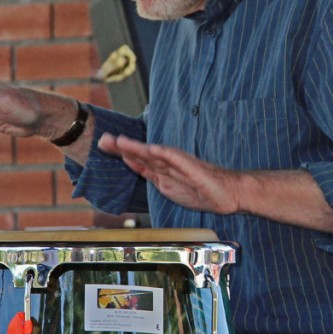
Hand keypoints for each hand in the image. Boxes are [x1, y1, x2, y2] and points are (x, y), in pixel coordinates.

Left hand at [99, 134, 239, 214]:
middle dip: (122, 147)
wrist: (229, 193)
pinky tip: (154, 149)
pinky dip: (165, 154)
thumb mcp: (171, 187)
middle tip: (104, 140)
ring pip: (156, 155)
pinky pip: (178, 161)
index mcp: (163, 170)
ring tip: (121, 142)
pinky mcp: (194, 169)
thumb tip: (136, 165)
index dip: (122, 152)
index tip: (104, 144)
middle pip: (142, 155)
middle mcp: (169, 165)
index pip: (139, 160)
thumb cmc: (202, 190)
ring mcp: (181, 166)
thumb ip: (154, 175)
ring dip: (139, 148)